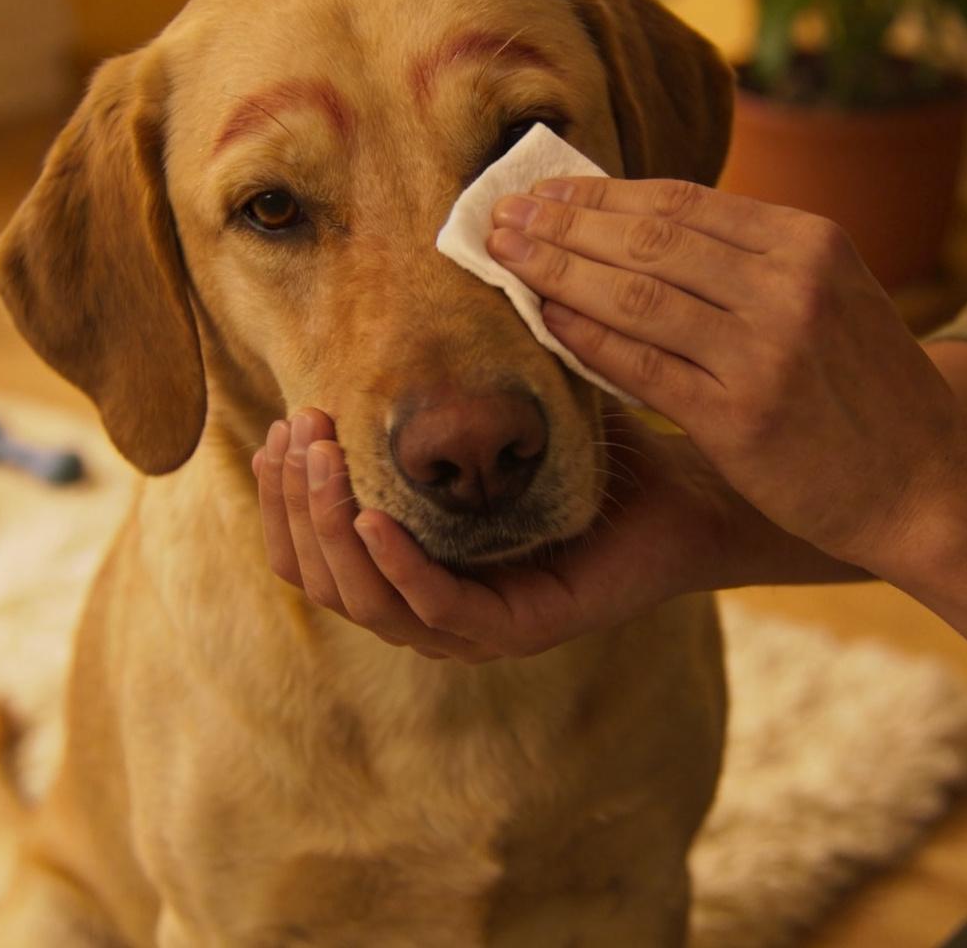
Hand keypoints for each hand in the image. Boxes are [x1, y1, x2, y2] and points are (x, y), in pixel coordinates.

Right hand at [253, 408, 742, 659]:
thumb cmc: (596, 458)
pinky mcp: (522, 631)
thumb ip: (429, 405)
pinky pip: (439, 611)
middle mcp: (435, 610)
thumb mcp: (495, 422)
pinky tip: (376, 514)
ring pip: (368, 603)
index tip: (278, 429)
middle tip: (295, 434)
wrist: (688, 493)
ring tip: (324, 458)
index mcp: (416, 570)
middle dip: (293, 506)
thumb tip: (364, 335)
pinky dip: (398, 567)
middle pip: (324, 583)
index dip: (281, 500)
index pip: (312, 557)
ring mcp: (476, 631)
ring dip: (331, 528)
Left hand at [489, 178, 966, 568]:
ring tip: (503, 257)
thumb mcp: (830, 300)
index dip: (602, 194)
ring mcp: (768, 348)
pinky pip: (642, 364)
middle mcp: (791, 282)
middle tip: (498, 214)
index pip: (685, 201)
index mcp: (811, 242)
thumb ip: (753, 265)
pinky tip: (545, 321)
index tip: (543, 191)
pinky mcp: (743, 415)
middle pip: (651, 235)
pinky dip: (586, 338)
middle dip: (564, 222)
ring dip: (558, 270)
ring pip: (636, 292)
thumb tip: (639, 232)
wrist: (930, 487)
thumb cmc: (866, 398)